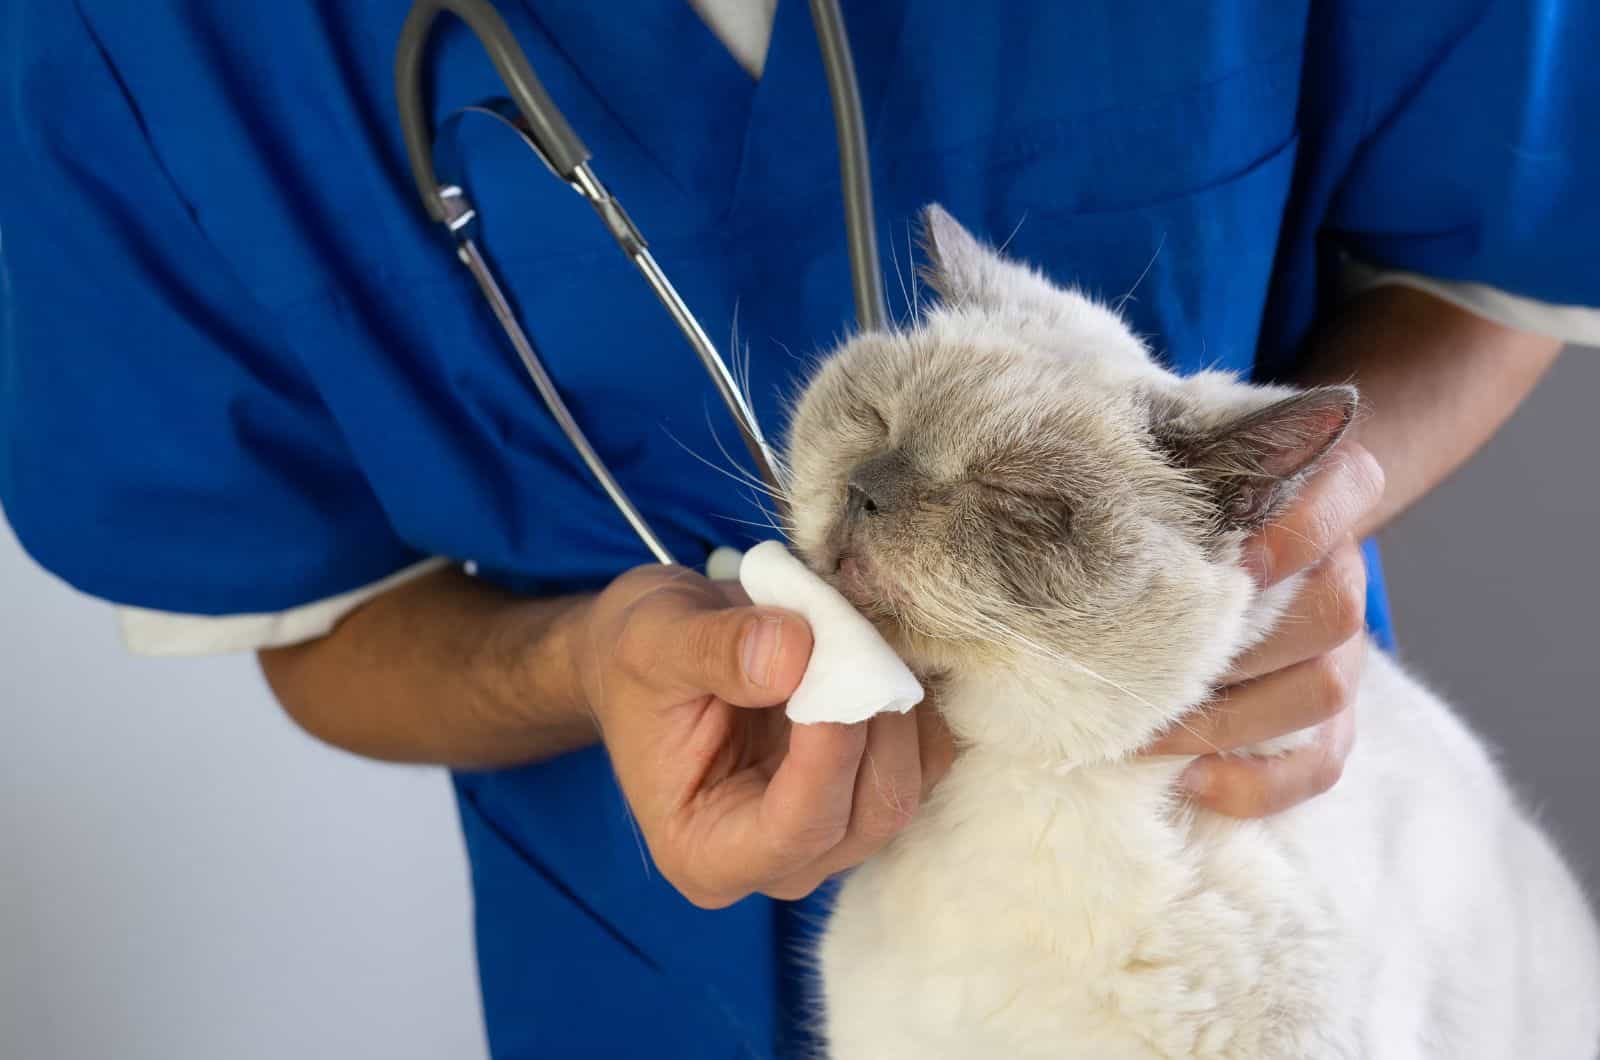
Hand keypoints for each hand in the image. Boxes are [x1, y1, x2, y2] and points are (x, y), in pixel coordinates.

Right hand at [574, 565, 953, 908]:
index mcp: (706, 853)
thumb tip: (795, 654)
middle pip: (869, 813)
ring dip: (898, 701)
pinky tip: (872, 648)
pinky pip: (926, 755)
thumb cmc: (640, 659)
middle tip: (850, 629)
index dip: (830, 749)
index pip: (797, 829)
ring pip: (908, 784)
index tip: (827, 660)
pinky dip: (915, 698)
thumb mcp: (653, 641)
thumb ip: (716, 651)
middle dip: (873, 717)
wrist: (656, 653)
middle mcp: (780, 862)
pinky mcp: (868, 788)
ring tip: (854, 630)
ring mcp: (832, 832)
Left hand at [1145, 441, 1384, 816]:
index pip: (1352, 489)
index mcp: (1322, 492)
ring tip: (1145, 731)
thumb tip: (1081, 481)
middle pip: (1332, 612)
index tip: (1236, 557)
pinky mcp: (1330, 715)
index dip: (1302, 528)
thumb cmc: (1184, 500)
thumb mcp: (1178, 463)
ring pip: (1324, 689)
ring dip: (1232, 718)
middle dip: (1236, 647)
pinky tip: (1189, 781)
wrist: (1228, 540)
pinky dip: (1258, 782)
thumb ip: (1164, 466)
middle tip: (1144, 663)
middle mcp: (1344, 571)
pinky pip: (1321, 761)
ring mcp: (1344, 649)